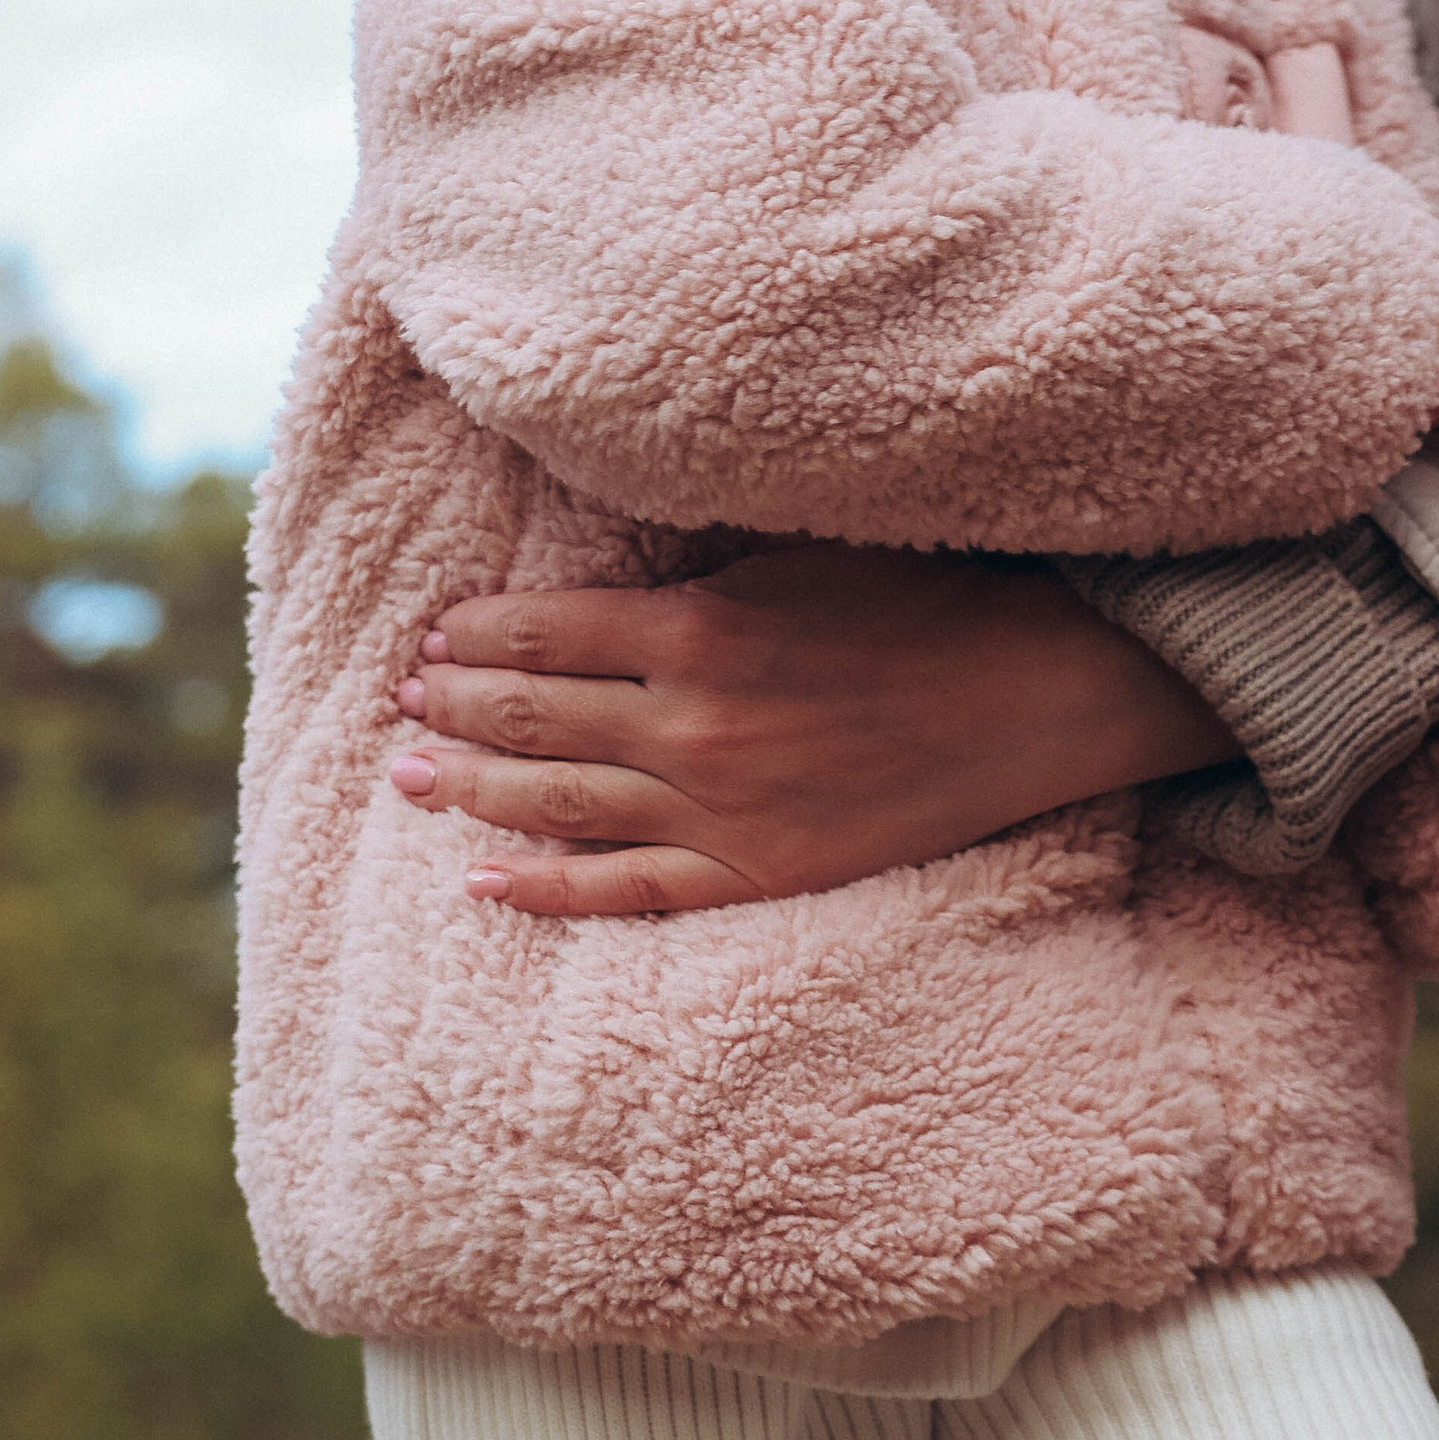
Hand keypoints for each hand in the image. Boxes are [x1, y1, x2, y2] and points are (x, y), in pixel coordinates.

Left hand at [382, 544, 1233, 915]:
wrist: (1042, 690)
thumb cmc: (930, 596)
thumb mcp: (800, 549)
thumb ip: (698, 563)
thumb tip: (604, 568)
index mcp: (698, 627)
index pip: (540, 632)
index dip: (473, 634)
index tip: (430, 632)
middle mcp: (690, 724)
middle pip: (530, 717)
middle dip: (451, 706)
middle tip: (397, 698)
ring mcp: (720, 809)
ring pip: (555, 805)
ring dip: (471, 788)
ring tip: (407, 775)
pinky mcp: (756, 872)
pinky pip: (624, 890)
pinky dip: (543, 888)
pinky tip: (483, 883)